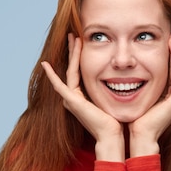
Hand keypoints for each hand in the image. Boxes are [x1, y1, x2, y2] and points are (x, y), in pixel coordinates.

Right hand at [42, 34, 124, 160]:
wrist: (111, 136)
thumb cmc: (115, 121)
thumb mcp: (112, 100)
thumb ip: (111, 90)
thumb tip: (125, 76)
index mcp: (81, 97)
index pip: (79, 72)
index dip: (80, 56)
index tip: (83, 41)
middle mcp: (73, 98)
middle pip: (73, 69)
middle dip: (74, 51)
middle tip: (74, 34)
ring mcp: (71, 99)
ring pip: (69, 72)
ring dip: (71, 55)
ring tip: (73, 38)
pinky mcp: (71, 101)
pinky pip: (59, 85)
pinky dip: (52, 75)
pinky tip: (45, 65)